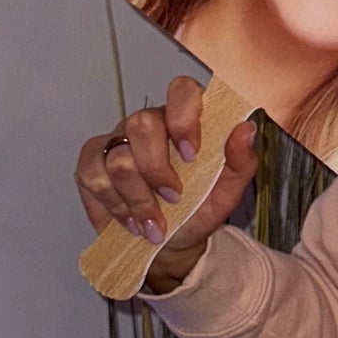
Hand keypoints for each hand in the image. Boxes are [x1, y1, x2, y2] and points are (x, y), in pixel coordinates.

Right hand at [74, 75, 257, 290]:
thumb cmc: (198, 210)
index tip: (191, 155)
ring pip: (118, 157)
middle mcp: (147, 124)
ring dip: (139, 198)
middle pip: (141, 124)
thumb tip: (245, 129)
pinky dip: (115, 205)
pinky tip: (131, 220)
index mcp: (183, 120)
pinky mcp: (91, 163)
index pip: (181, 91)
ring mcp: (116, 141)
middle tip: (173, 198)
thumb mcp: (226, 192)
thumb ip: (239, 161)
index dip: (183, 117)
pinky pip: (94, 175)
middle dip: (156, 168)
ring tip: (154, 223)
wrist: (171, 245)